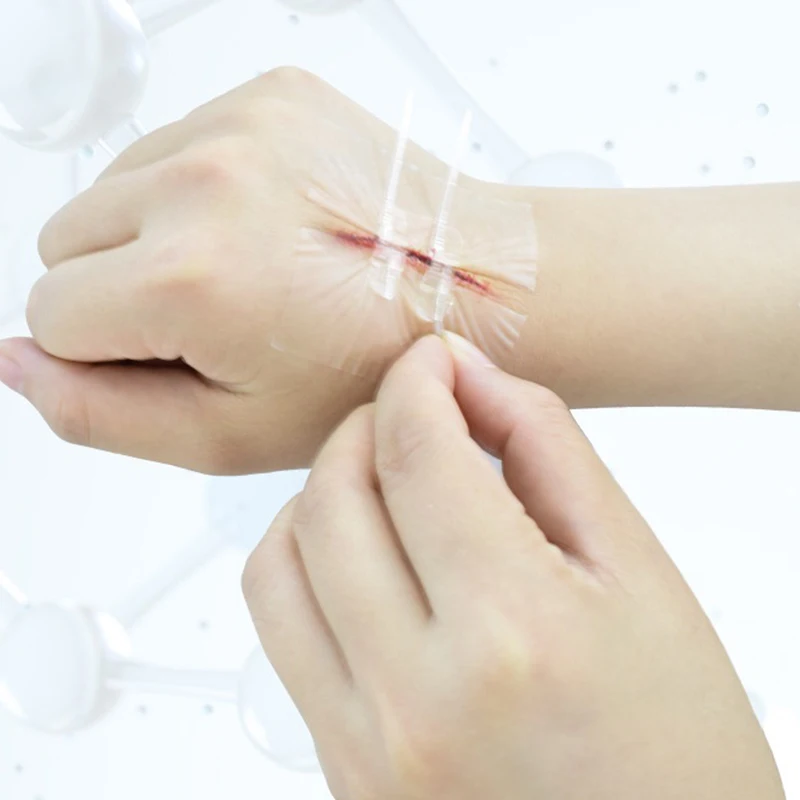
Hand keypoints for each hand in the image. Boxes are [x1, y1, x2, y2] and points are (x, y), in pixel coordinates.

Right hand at [0, 68, 494, 472]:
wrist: (471, 290)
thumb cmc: (371, 367)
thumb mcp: (233, 434)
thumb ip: (103, 414)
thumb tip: (18, 364)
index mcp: (189, 278)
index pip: (49, 318)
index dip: (113, 355)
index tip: (187, 357)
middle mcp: (204, 183)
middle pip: (65, 243)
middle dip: (125, 292)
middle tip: (224, 319)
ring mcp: (239, 125)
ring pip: (111, 190)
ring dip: (157, 238)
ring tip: (251, 274)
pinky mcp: (268, 93)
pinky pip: (172, 147)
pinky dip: (200, 193)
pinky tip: (269, 230)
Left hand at [243, 335, 783, 799]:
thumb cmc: (674, 745)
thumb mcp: (638, 572)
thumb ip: (548, 451)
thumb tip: (470, 379)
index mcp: (514, 633)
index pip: (418, 456)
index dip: (417, 382)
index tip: (431, 363)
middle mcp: (418, 697)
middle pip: (332, 499)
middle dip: (366, 427)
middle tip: (411, 415)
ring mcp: (364, 745)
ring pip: (276, 565)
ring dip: (319, 495)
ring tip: (377, 484)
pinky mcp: (339, 771)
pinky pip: (281, 636)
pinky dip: (306, 567)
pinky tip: (363, 559)